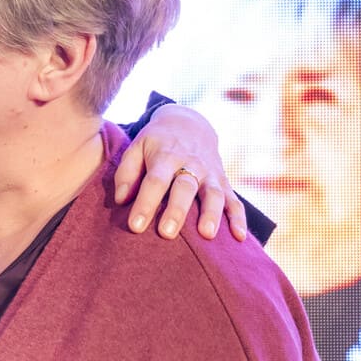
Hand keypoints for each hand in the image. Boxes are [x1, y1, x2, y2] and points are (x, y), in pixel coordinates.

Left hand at [115, 103, 247, 241]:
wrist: (190, 123)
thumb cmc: (156, 143)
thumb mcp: (136, 147)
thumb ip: (126, 173)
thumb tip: (121, 200)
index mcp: (165, 156)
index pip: (155, 181)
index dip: (145, 203)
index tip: (135, 226)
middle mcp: (191, 164)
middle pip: (185, 187)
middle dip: (177, 211)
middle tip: (167, 233)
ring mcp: (211, 174)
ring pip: (214, 194)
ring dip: (211, 214)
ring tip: (206, 235)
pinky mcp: (224, 182)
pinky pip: (235, 200)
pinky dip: (239, 219)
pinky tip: (239, 237)